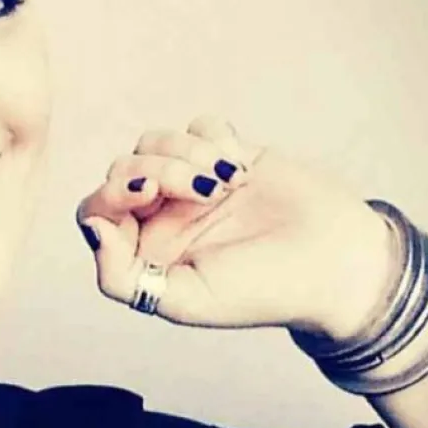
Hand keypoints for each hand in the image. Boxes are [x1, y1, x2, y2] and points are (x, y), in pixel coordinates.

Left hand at [75, 116, 395, 343]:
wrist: (336, 263)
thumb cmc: (262, 291)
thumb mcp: (183, 301)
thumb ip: (120, 277)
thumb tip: (92, 228)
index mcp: (146, 252)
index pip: (97, 209)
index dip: (112, 193)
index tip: (148, 193)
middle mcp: (164, 215)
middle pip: (124, 168)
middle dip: (160, 170)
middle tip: (206, 192)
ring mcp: (195, 182)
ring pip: (156, 141)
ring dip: (189, 154)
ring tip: (229, 184)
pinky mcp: (230, 155)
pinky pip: (200, 125)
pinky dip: (215, 139)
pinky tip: (242, 170)